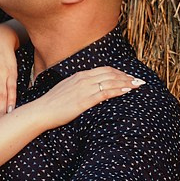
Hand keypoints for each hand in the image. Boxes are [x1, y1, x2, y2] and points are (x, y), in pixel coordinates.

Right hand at [29, 66, 143, 128]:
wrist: (41, 111)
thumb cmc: (52, 104)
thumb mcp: (67, 89)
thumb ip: (79, 87)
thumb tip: (90, 89)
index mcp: (80, 75)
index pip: (104, 70)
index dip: (118, 72)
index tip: (128, 76)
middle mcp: (84, 79)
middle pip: (111, 73)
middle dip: (126, 76)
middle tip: (138, 80)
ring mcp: (84, 89)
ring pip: (111, 81)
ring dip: (126, 82)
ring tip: (137, 85)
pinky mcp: (85, 100)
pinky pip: (106, 92)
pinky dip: (118, 90)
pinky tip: (127, 91)